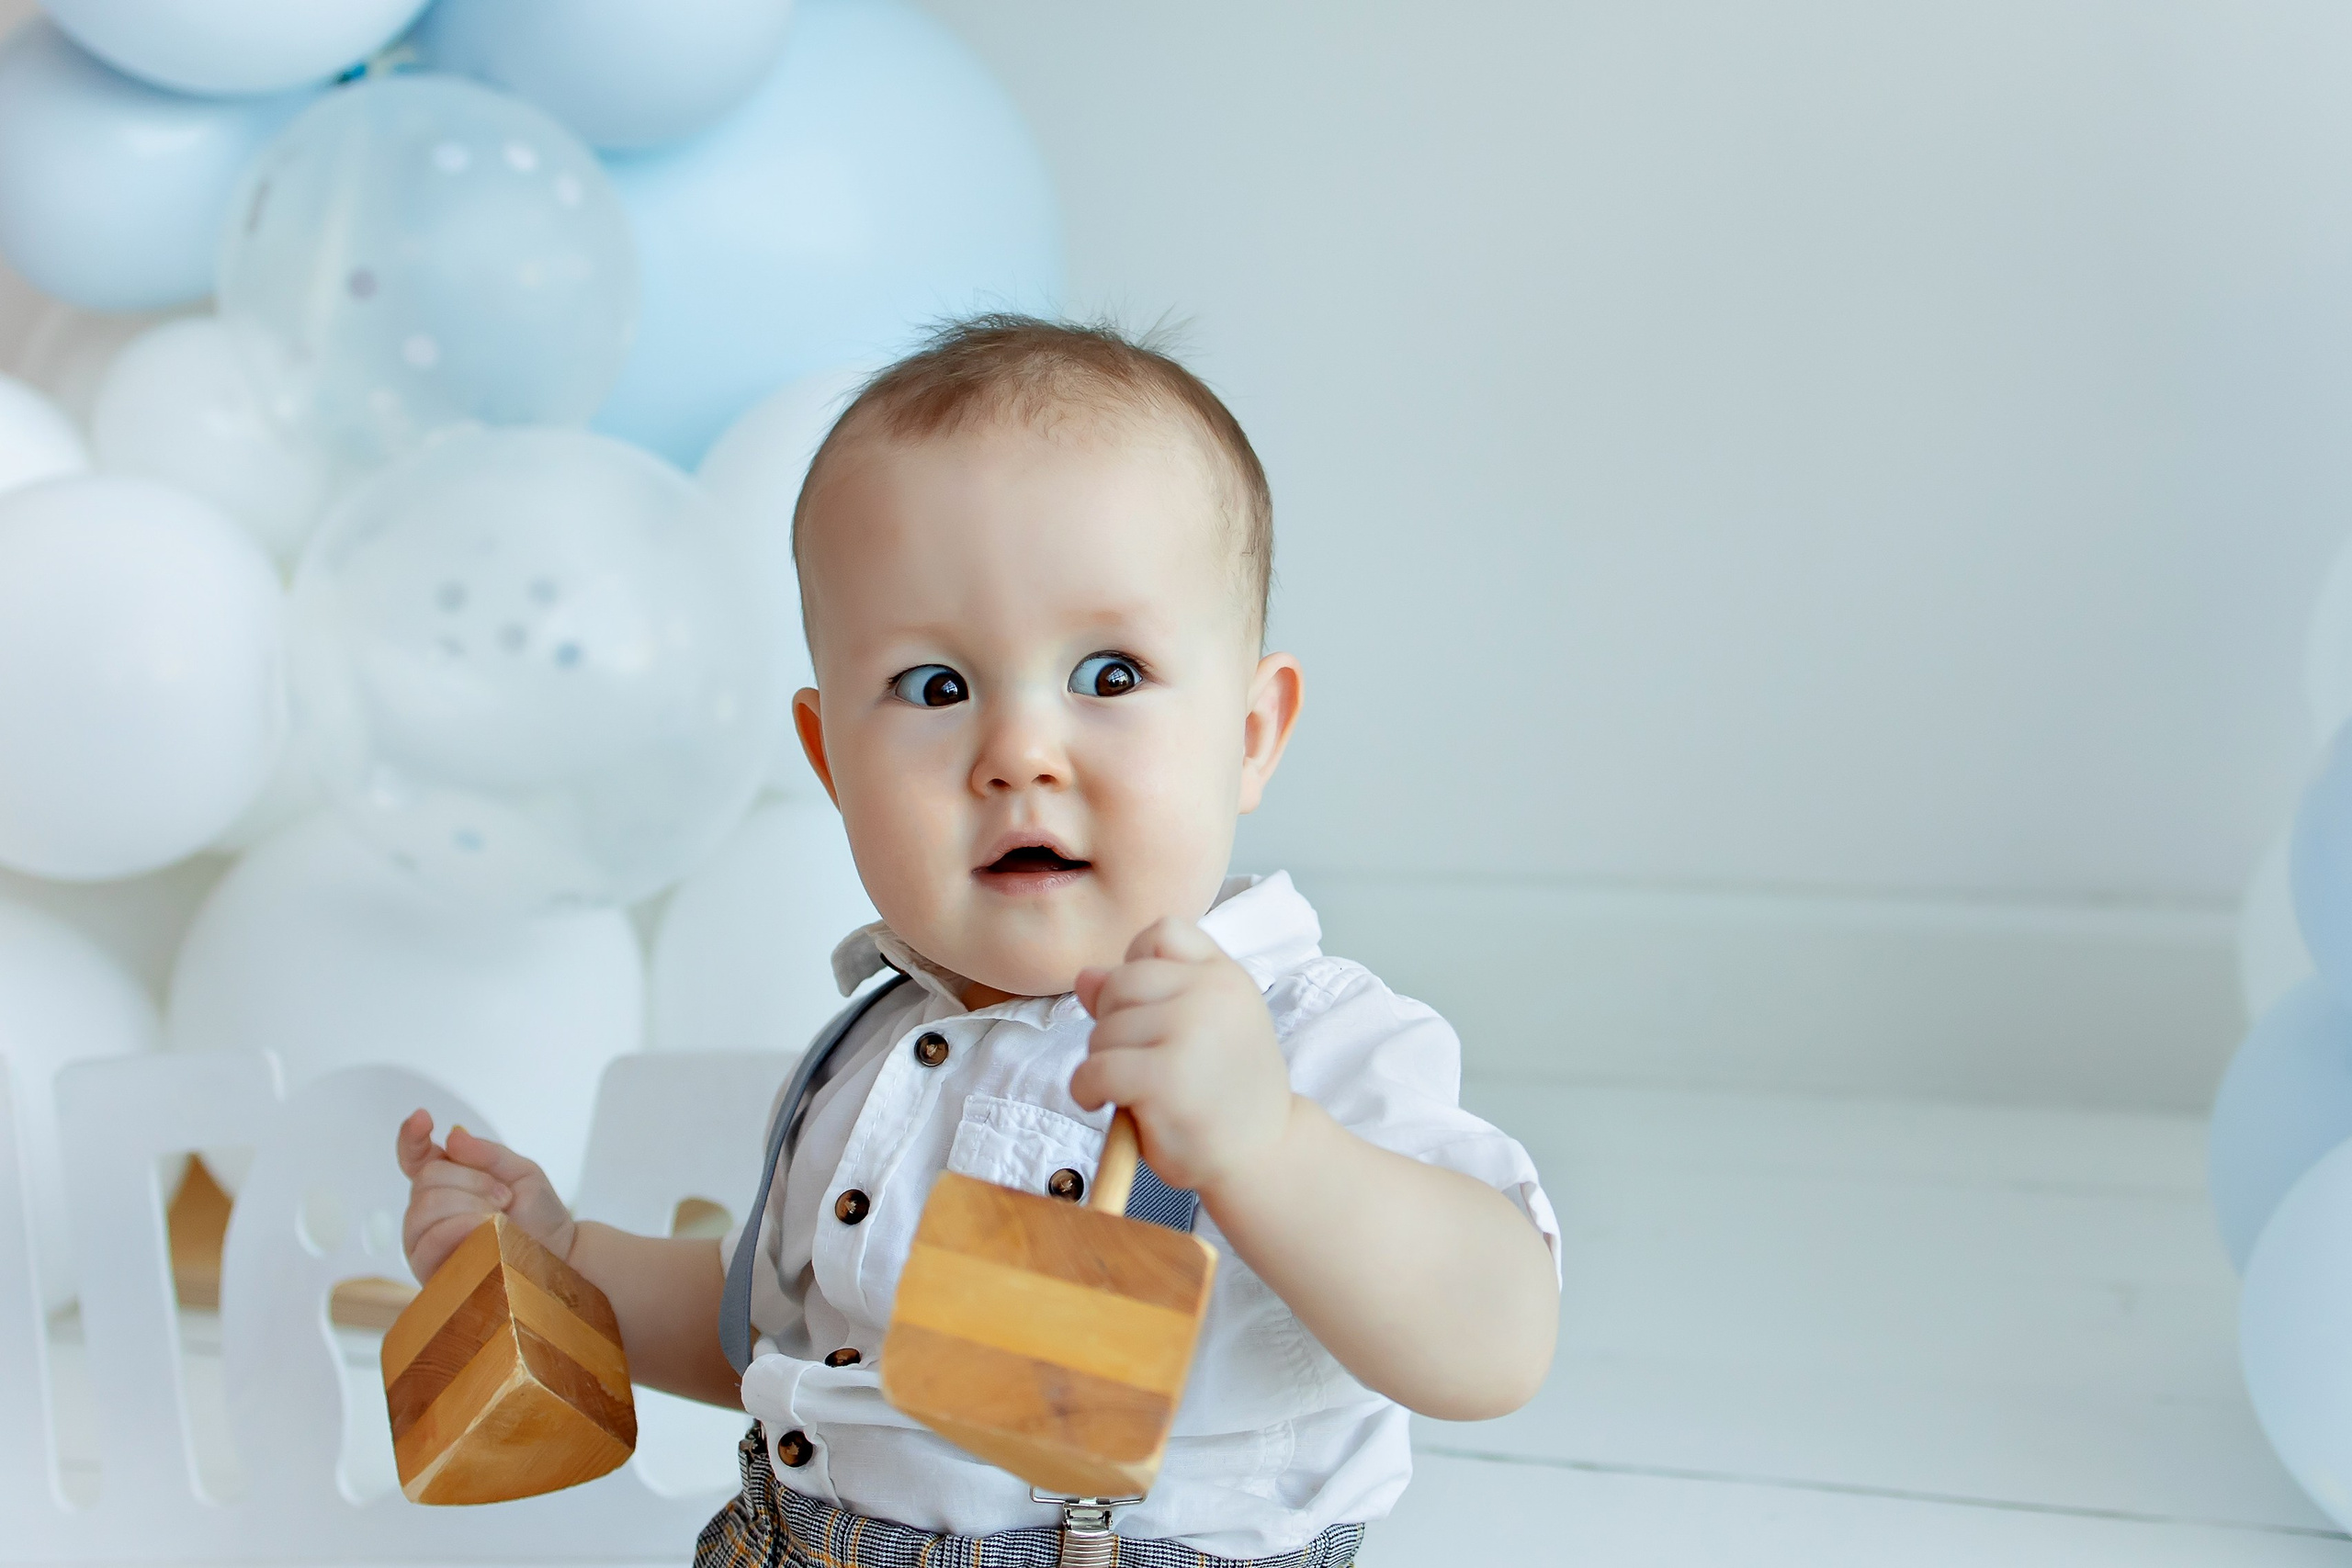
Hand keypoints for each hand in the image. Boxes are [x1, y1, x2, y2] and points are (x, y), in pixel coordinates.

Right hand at [395, 1110, 575, 1284]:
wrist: (558, 1255)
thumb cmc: (538, 1216)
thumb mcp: (522, 1173)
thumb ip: (488, 1154)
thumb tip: (453, 1136)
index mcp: (446, 1182)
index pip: (415, 1158)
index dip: (412, 1137)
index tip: (424, 1118)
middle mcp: (427, 1211)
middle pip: (427, 1178)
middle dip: (472, 1181)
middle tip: (504, 1197)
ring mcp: (423, 1241)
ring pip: (425, 1207)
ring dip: (470, 1205)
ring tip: (500, 1218)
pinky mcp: (428, 1269)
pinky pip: (431, 1240)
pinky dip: (462, 1228)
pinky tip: (486, 1232)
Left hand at [1069, 916, 1295, 1198]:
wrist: (1264, 1153)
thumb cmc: (1225, 1088)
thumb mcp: (1202, 1024)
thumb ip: (1149, 992)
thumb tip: (1085, 976)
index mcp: (1225, 975)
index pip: (1160, 933)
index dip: (1137, 967)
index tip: (1150, 1011)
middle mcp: (1213, 994)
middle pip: (1121, 981)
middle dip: (1113, 1021)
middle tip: (1135, 1058)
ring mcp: (1190, 1033)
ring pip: (1104, 1028)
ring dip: (1101, 1060)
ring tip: (1130, 1087)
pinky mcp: (1165, 1078)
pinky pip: (1094, 1069)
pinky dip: (1086, 1089)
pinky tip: (1103, 1102)